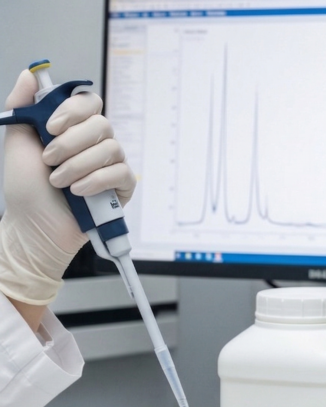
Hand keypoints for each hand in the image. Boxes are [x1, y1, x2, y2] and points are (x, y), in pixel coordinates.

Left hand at [0, 69, 135, 307]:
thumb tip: (30, 74)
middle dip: (70, 143)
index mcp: (72, 129)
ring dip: (78, 165)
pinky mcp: (122, 187)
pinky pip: (121, 173)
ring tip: (58, 182)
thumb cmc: (25, 189)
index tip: (51, 126)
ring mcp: (111, 165)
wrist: (33, 227)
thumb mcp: (17, 142)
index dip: (72, 110)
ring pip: (110, 148)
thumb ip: (22, 106)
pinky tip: (78, 191)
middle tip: (49, 161)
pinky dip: (96, 181)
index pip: (88, 102)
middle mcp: (95, 143)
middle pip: (101, 124)